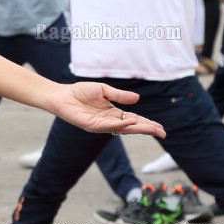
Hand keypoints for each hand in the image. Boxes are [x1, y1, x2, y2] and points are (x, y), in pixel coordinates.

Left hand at [47, 83, 164, 136]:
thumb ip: (119, 95)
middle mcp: (109, 121)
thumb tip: (137, 99)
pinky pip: (109, 126)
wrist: (61, 95)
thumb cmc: (80, 92)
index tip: (160, 128)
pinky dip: (121, 125)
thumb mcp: (103, 90)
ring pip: (123, 129)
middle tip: (162, 133)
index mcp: (113, 113)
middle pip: (132, 127)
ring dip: (138, 129)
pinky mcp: (91, 126)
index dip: (147, 124)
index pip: (134, 120)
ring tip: (152, 129)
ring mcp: (101, 125)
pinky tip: (131, 123)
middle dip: (147, 130)